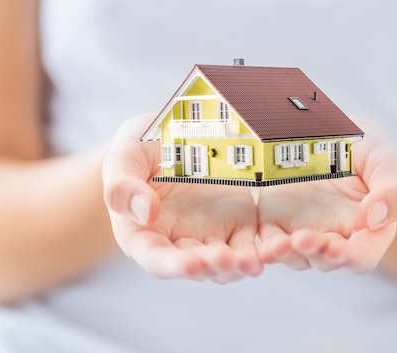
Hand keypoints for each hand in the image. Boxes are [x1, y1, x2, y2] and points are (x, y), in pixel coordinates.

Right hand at [103, 115, 262, 282]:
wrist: (177, 131)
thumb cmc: (141, 146)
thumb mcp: (125, 157)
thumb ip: (123, 185)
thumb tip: (145, 214)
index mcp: (141, 232)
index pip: (154, 256)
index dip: (172, 265)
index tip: (191, 264)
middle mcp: (176, 242)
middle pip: (194, 264)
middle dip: (211, 266)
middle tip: (226, 260)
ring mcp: (208, 236)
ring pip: (224, 263)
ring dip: (237, 266)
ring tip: (251, 263)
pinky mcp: (237, 226)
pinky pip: (249, 244)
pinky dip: (259, 251)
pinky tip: (273, 250)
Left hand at [257, 120, 396, 272]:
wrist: (318, 126)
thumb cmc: (359, 144)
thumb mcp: (381, 156)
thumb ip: (391, 188)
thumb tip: (376, 219)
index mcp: (367, 227)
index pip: (363, 255)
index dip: (350, 257)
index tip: (334, 249)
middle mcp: (336, 235)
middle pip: (326, 260)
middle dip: (314, 252)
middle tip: (302, 239)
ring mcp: (304, 231)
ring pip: (296, 257)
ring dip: (287, 255)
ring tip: (276, 246)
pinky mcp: (276, 223)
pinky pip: (270, 243)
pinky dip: (266, 248)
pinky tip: (262, 247)